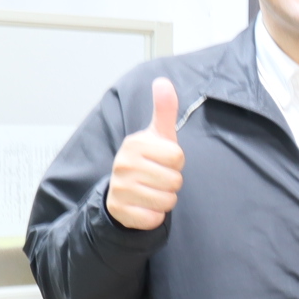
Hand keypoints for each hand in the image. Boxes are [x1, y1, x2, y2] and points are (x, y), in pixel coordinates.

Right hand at [106, 78, 184, 230]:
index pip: (178, 157)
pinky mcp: (121, 211)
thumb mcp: (158, 135)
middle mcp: (124, 164)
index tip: (162, 161)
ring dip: (165, 199)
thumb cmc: (148, 160)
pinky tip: (144, 206)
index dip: (176, 162)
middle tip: (157, 178)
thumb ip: (164, 109)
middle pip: (175, 180)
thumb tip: (163, 81)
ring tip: (152, 191)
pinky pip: (154, 218)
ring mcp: (120, 188)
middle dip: (172, 182)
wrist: (123, 191)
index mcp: (135, 144)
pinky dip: (155, 215)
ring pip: (167, 200)